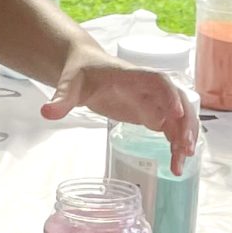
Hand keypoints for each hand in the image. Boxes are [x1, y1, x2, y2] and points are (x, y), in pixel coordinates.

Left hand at [46, 58, 198, 169]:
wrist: (86, 68)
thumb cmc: (81, 73)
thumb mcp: (70, 84)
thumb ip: (61, 98)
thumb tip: (46, 112)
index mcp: (133, 76)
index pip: (158, 81)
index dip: (169, 96)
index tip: (175, 114)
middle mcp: (149, 88)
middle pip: (178, 101)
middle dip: (185, 123)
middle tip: (184, 147)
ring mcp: (154, 102)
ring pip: (179, 118)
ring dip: (185, 138)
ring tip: (180, 164)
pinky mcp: (152, 114)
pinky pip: (171, 129)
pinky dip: (176, 145)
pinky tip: (175, 165)